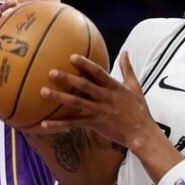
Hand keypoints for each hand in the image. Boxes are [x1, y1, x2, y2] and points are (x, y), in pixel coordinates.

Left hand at [39, 52, 154, 149]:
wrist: (141, 132)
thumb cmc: (139, 109)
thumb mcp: (135, 86)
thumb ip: (127, 69)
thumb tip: (125, 52)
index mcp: (114, 87)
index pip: (98, 73)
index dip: (85, 64)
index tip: (72, 57)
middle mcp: (105, 98)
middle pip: (84, 86)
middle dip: (68, 79)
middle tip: (51, 72)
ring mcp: (99, 111)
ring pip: (76, 103)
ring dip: (59, 98)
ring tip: (43, 92)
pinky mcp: (95, 124)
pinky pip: (74, 123)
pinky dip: (59, 124)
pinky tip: (44, 124)